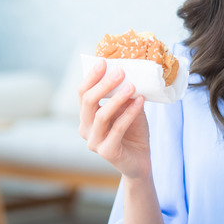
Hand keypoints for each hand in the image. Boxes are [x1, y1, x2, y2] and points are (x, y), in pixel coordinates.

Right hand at [77, 59, 150, 178]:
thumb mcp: (128, 108)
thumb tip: (126, 71)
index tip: (103, 61)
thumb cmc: (133, 132)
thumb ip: (123, 94)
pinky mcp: (107, 152)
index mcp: (86, 116)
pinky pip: (118, 128)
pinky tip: (140, 101)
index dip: (91, 77)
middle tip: (120, 71)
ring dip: (117, 98)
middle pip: (88, 102)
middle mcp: (85, 128)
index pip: (83, 93)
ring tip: (132, 85)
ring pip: (101, 115)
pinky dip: (130, 113)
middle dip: (103, 84)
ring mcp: (94, 142)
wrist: (140, 161)